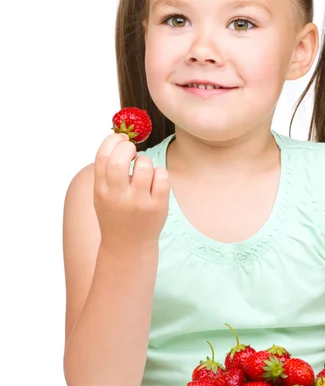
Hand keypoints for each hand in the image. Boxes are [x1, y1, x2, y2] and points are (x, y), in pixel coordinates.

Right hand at [94, 132, 170, 250]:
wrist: (128, 247)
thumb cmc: (116, 214)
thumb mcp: (102, 195)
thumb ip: (106, 171)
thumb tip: (120, 138)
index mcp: (101, 190)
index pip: (102, 156)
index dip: (112, 140)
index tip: (120, 139)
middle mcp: (117, 195)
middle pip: (120, 159)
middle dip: (128, 147)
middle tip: (133, 151)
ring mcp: (138, 202)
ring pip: (145, 165)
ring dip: (145, 161)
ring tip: (143, 170)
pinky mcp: (157, 206)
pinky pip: (162, 177)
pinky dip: (160, 173)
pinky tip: (155, 181)